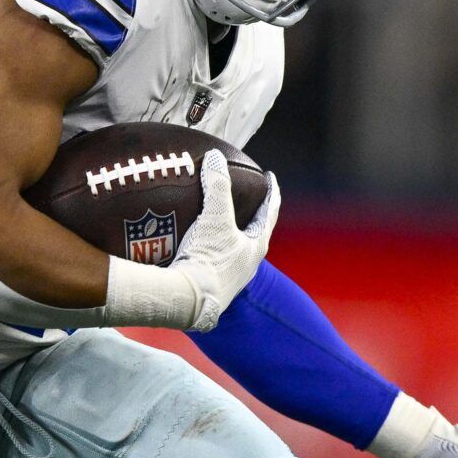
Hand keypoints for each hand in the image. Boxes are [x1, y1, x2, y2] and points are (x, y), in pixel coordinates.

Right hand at [169, 149, 278, 331]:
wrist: (187, 300)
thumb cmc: (208, 260)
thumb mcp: (215, 218)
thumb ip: (217, 186)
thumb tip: (216, 157)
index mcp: (255, 246)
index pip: (270, 212)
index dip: (271, 192)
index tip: (270, 178)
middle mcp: (246, 263)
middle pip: (253, 231)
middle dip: (250, 213)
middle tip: (245, 196)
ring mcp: (228, 276)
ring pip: (232, 246)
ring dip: (227, 231)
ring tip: (217, 216)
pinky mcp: (209, 284)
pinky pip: (211, 257)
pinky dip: (206, 244)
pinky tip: (192, 240)